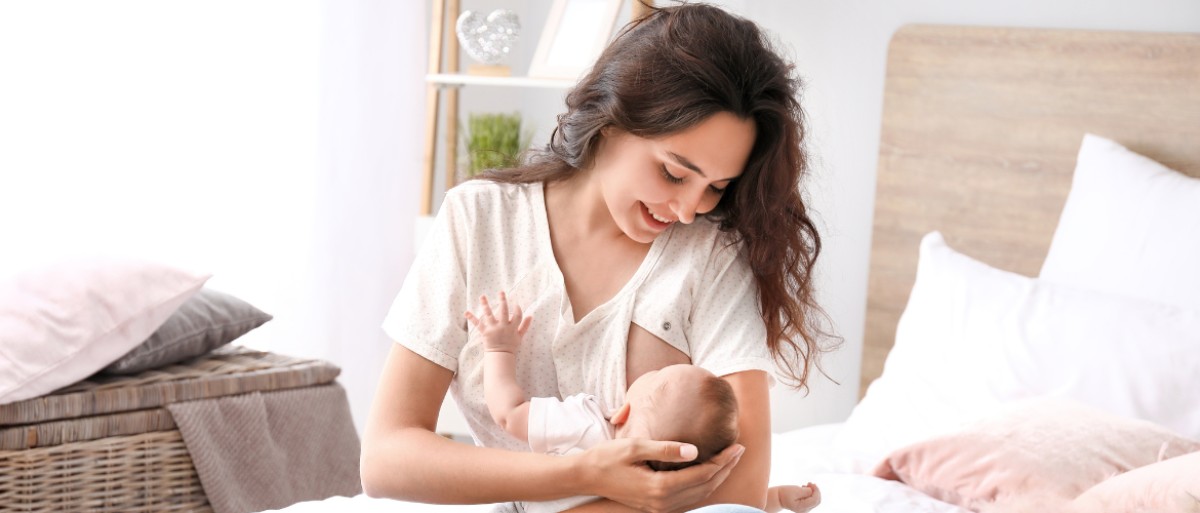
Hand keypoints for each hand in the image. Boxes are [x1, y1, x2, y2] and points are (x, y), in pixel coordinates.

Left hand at [465, 291, 531, 353]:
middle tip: (501, 292)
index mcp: (512, 327)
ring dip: (485, 304)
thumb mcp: (520, 336)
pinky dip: (472, 318)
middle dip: (503, 301)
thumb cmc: (511, 345)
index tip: (516, 304)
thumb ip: (525, 325)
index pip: (517, 315)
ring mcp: (493, 329)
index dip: (518, 309)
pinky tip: (466, 312)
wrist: (500, 355)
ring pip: (489, 314)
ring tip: (482, 296)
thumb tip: (531, 315)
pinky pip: (478, 324)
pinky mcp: (485, 332)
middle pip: (503, 311)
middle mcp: (503, 327)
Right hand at [572, 438, 744, 512]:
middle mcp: (662, 502)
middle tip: (740, 450)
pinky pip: (688, 500)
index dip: (722, 460)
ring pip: (699, 496)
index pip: (702, 474)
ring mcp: (659, 507)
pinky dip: (703, 487)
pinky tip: (709, 475)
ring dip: (717, 479)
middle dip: (726, 469)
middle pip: (705, 487)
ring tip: (730, 461)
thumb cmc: (608, 457)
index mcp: (660, 487)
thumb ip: (665, 448)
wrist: (586, 476)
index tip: (736, 445)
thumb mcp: (635, 446)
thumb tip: (695, 449)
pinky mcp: (656, 506)